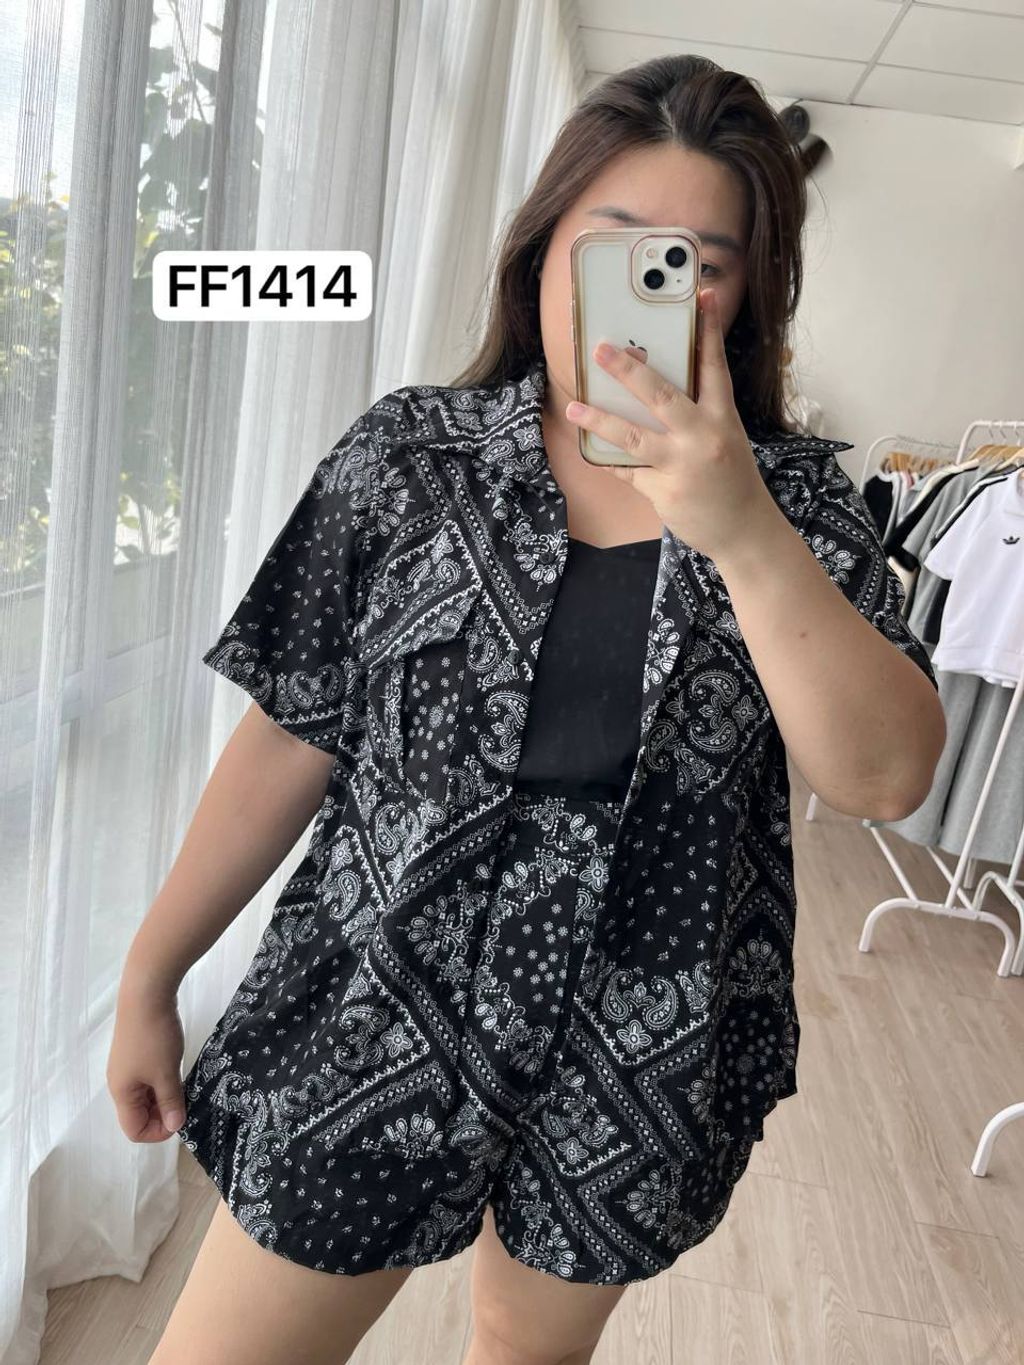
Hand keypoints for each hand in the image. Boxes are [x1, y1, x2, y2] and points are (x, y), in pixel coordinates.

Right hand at [107, 973, 186, 1142]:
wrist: (146, 993)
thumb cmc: (154, 1037)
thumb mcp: (166, 1073)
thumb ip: (171, 1101)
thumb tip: (175, 1126)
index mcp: (121, 1093)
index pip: (134, 1130)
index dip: (158, 1132)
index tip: (181, 1119)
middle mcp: (120, 1083)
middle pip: (138, 1114)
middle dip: (162, 1115)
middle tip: (187, 1103)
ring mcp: (127, 1066)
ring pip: (144, 1095)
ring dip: (164, 1097)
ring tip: (185, 1087)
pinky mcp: (135, 1051)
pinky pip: (147, 1077)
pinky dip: (161, 1081)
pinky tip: (177, 1070)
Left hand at [564, 287, 780, 563]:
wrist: (743, 530)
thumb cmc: (730, 479)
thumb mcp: (724, 438)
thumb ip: (696, 414)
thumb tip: (651, 388)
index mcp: (723, 418)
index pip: (715, 366)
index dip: (708, 329)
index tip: (702, 295)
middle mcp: (703, 437)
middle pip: (662, 396)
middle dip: (629, 371)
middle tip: (602, 349)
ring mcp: (682, 465)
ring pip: (632, 437)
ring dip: (599, 420)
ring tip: (573, 407)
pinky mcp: (663, 491)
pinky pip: (628, 471)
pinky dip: (610, 461)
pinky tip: (591, 450)